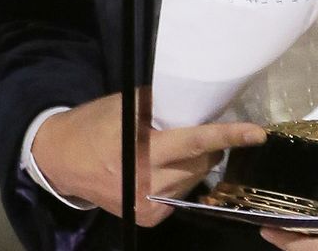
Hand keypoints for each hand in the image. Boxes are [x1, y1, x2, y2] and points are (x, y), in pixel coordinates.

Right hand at [30, 90, 267, 225]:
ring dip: (194, 163)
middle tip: (195, 130)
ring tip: (172, 150)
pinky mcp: (146, 218)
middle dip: (207, 146)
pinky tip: (162, 169)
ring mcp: (147, 206)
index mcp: (141, 151)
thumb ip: (162, 105)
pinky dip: (180, 179)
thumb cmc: (94, 125)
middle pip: (201, 163)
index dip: (228, 136)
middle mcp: (146, 183)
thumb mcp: (126, 106)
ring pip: (193, 180)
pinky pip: (180, 195)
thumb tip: (200, 99)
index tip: (256, 133)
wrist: (61, 160)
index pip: (195, 143)